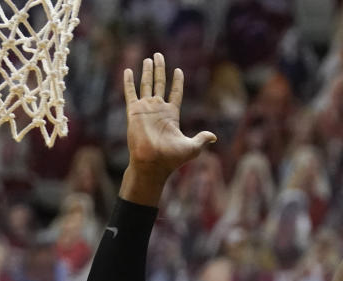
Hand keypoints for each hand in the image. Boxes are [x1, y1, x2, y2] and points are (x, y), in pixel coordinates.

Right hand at [123, 53, 215, 180]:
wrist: (152, 163)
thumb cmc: (171, 159)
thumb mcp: (192, 148)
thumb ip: (202, 139)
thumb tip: (214, 137)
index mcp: (172, 115)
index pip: (176, 93)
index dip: (177, 82)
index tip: (178, 70)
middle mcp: (158, 109)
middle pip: (159, 83)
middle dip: (159, 69)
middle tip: (159, 55)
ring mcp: (145, 109)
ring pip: (146, 84)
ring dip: (147, 71)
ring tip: (148, 58)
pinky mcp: (134, 111)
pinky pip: (130, 93)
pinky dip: (129, 82)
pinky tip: (128, 70)